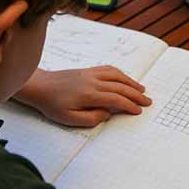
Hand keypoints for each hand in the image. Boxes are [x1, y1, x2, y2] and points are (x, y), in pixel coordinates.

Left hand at [14, 67, 151, 126]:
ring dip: (131, 83)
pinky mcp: (88, 70)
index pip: (115, 99)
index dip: (129, 105)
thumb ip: (91, 118)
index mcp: (89, 94)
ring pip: (117, 76)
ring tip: (142, 90)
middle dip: (136, 95)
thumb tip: (108, 113)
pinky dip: (121, 74)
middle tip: (147, 102)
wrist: (40, 86)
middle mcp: (92, 81)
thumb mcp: (69, 119)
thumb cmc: (53, 105)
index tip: (138, 111)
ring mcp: (91, 74)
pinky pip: (109, 69)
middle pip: (120, 86)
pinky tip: (126, 80)